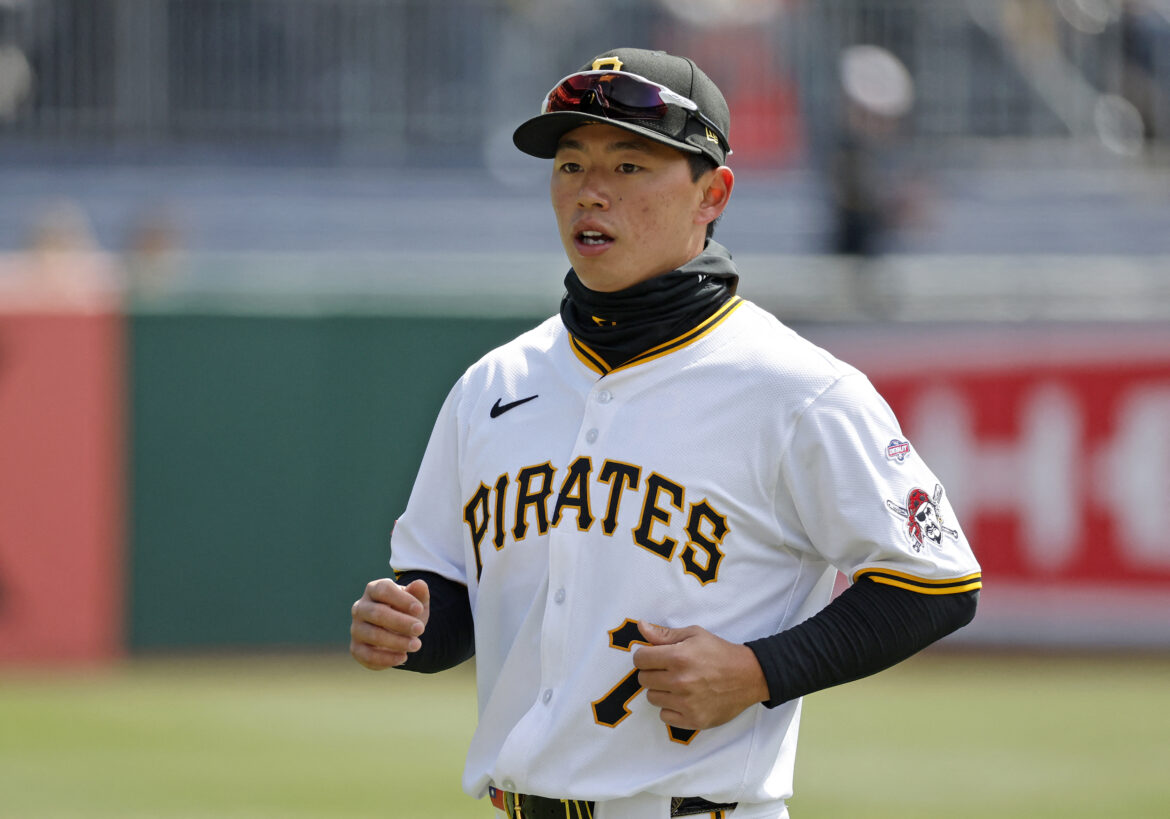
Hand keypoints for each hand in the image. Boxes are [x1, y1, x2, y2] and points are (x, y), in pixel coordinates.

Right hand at [350, 578, 429, 669]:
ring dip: (397, 641)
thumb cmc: (407, 611)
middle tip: (420, 629)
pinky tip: (403, 657)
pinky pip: (367, 655)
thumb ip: (419, 593)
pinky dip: (386, 658)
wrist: (400, 632)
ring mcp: (356, 628)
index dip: (402, 599)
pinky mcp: (356, 648)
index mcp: (374, 590)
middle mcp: (360, 607)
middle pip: (377, 613)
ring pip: (373, 635)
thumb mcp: (417, 601)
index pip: (383, 590)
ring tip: (416, 645)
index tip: (419, 609)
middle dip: (401, 622)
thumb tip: (420, 584)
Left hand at [633, 621, 769, 730]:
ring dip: (661, 691)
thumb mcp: (694, 635)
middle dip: (652, 672)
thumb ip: (664, 634)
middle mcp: (680, 682)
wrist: (749, 676)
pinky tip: (683, 699)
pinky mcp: (693, 720)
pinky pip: (665, 717)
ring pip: (652, 698)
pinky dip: (671, 709)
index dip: (645, 656)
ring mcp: (686, 704)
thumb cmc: (719, 652)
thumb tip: (641, 626)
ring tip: (677, 684)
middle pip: (643, 679)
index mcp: (678, 657)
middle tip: (668, 670)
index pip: (640, 659)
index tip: (654, 657)